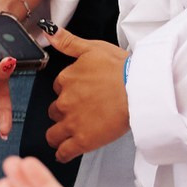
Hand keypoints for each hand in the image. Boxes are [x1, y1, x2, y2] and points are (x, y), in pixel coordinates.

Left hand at [45, 28, 128, 163]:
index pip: (58, 88)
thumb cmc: (121, 68)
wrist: (139, 89)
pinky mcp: (82, 141)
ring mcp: (72, 123)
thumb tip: (48, 32)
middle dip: (64, 112)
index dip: (68, 91)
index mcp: (66, 79)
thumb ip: (68, 42)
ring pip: (54, 134)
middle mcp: (65, 102)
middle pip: (55, 111)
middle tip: (81, 112)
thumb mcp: (93, 48)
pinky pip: (63, 152)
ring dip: (60, 134)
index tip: (79, 93)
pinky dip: (63, 153)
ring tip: (71, 133)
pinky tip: (67, 151)